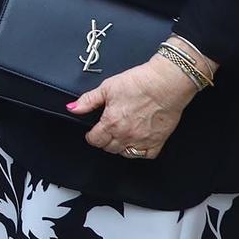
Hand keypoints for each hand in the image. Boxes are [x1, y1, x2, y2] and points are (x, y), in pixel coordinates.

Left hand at [71, 57, 197, 159]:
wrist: (166, 83)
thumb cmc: (139, 83)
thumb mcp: (107, 87)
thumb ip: (88, 100)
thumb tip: (73, 108)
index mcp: (111, 123)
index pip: (95, 140)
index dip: (91, 136)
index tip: (93, 132)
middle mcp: (126, 135)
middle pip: (108, 148)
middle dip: (104, 141)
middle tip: (106, 132)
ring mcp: (142, 140)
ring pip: (125, 153)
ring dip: (120, 147)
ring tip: (120, 136)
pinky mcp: (158, 140)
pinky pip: (146, 155)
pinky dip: (140, 152)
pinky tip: (137, 143)